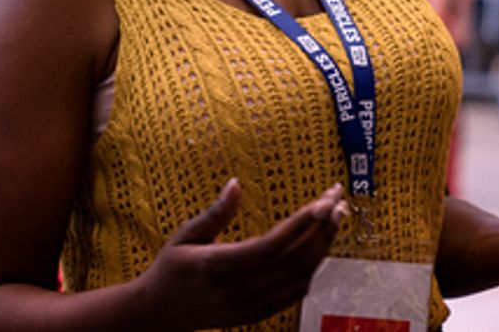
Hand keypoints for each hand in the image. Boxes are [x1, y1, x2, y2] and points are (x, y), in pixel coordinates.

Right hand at [139, 180, 347, 329]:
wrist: (161, 313)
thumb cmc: (171, 268)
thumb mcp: (185, 234)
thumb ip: (215, 213)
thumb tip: (237, 183)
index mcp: (215, 266)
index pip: (270, 247)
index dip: (300, 224)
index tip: (322, 201)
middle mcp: (237, 290)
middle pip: (292, 261)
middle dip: (320, 229)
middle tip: (337, 201)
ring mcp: (250, 306)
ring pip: (299, 277)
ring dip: (321, 246)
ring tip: (334, 218)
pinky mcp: (257, 315)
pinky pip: (294, 293)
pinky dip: (311, 268)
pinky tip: (318, 246)